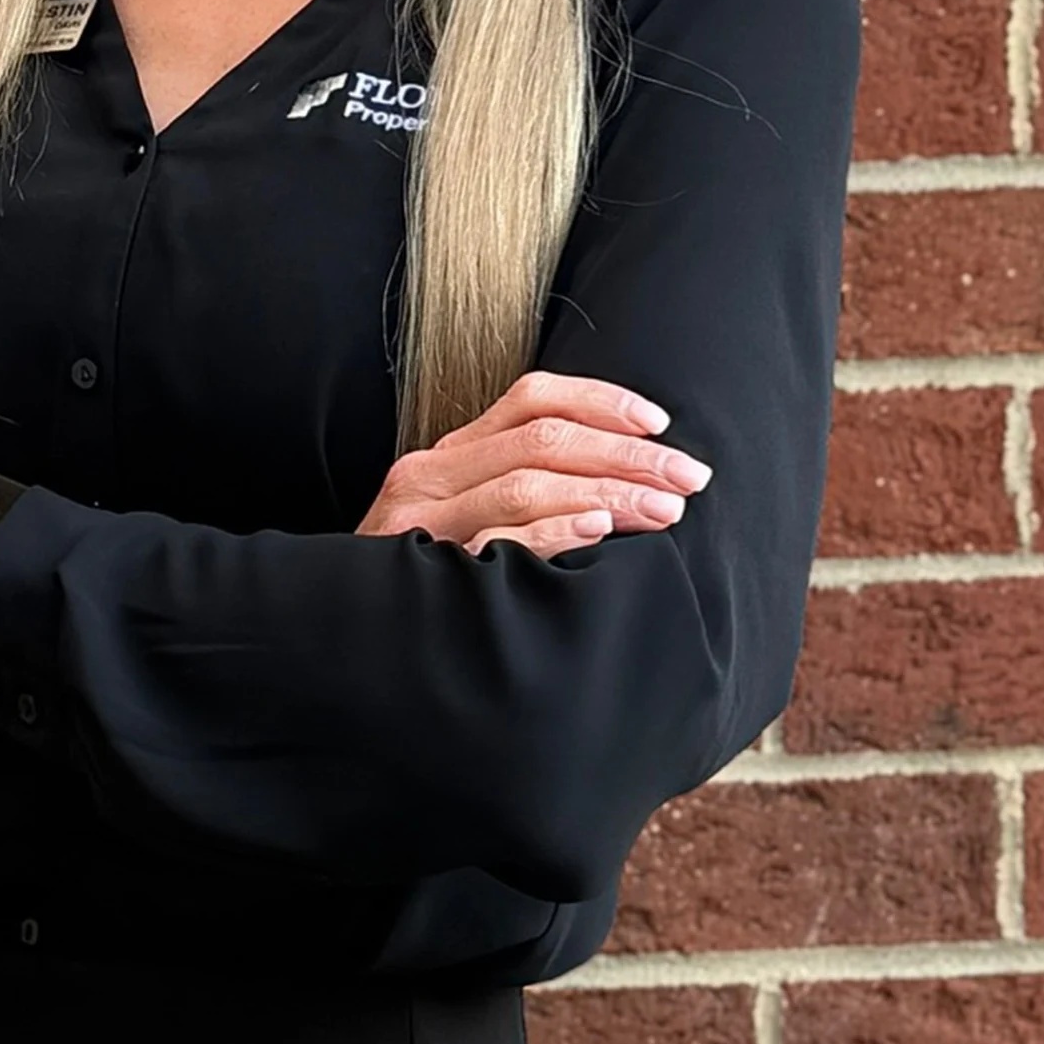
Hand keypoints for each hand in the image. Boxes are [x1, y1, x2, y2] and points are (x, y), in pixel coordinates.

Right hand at [354, 368, 711, 558]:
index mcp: (450, 454)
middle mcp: (430, 475)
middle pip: (542, 439)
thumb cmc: (428, 587)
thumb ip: (522, 488)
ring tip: (665, 511)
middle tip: (690, 477)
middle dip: (626, 453)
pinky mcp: (424, 575)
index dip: (601, 401)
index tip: (661, 423)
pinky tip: (600, 531)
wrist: (353, 645)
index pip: (531, 398)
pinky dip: (554, 530)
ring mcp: (423, 524)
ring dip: (607, 490)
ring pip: (526, 482)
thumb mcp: (463, 519)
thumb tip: (623, 477)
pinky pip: (497, 542)